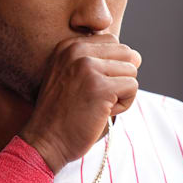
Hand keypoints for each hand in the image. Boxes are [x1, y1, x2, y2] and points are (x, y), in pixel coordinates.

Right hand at [19, 34, 140, 172]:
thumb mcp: (70, 75)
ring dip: (121, 93)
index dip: (112, 66)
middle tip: (98, 96)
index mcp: (68, 46)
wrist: (45, 141)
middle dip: (120, 77)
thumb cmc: (63, 112)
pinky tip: (102, 112)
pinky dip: (123, 104)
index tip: (91, 84)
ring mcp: (88, 68)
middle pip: (125, 53)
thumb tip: (137, 56)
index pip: (112, 41)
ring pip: (131, 71)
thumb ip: (97, 60)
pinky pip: (132, 87)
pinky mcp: (100, 87)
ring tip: (98, 105)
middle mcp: (76, 51)